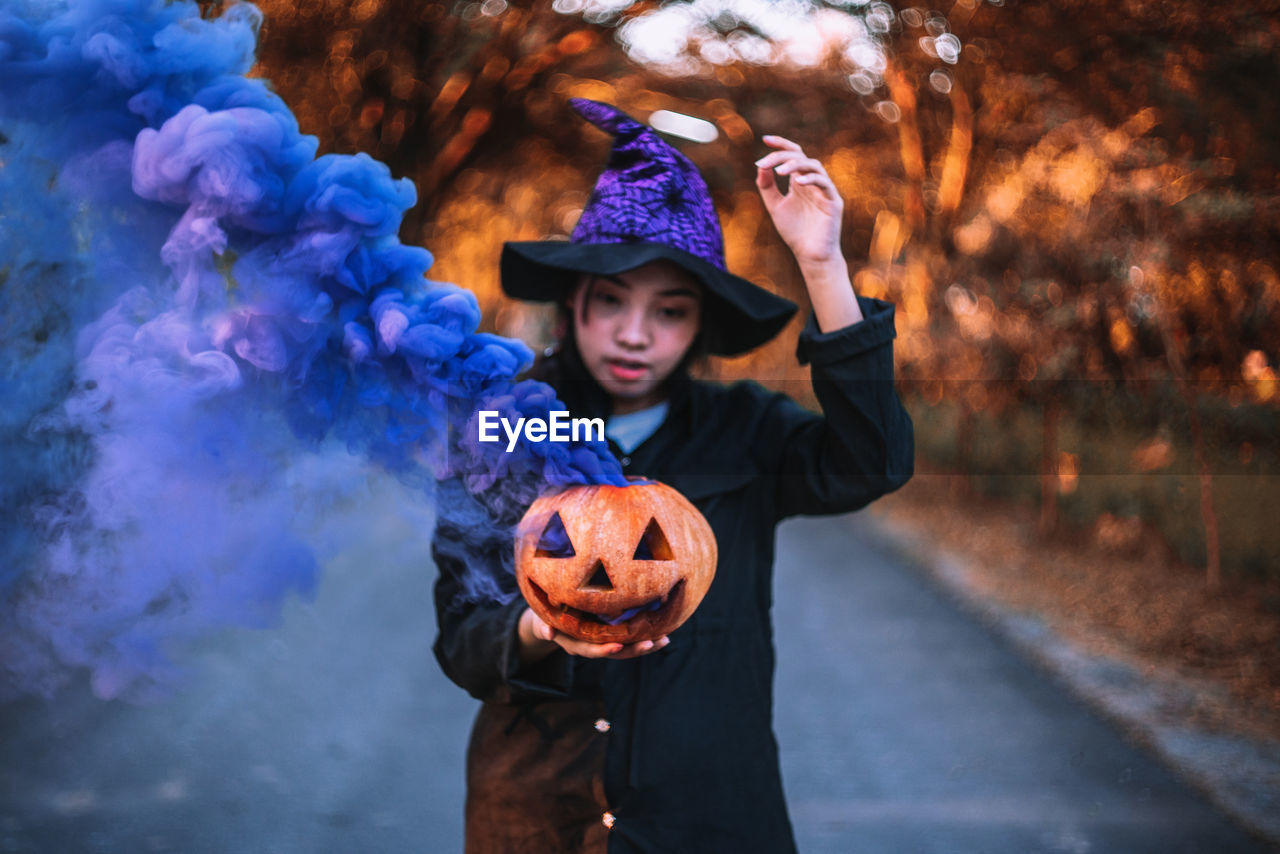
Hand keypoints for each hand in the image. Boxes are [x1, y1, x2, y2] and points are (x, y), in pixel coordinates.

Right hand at [518, 608, 669, 662]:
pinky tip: (664, 632)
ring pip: (627, 647)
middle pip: (616, 652)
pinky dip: (646, 635)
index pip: (592, 650)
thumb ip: (542, 627)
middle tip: (651, 643)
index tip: (617, 646)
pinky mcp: (613, 634)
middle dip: (633, 649)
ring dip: (646, 645)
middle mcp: (593, 646)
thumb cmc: (546, 617)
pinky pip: (631, 637)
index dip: (604, 649)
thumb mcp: (540, 621)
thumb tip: (547, 633)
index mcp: (576, 644)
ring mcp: (604, 641)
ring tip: (664, 640)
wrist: (552, 620)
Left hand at [754, 135, 844, 268]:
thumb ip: (767, 187)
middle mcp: (812, 182)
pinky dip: (811, 179)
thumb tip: (760, 166)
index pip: (793, 155)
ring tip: (778, 171)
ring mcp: (824, 190)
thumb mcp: (775, 206)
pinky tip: (797, 183)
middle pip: (800, 156)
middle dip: (781, 156)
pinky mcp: (833, 201)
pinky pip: (824, 184)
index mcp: (799, 182)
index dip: (780, 144)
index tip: (765, 139)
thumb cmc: (794, 232)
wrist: (810, 255)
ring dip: (795, 165)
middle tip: (765, 162)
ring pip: (813, 166)